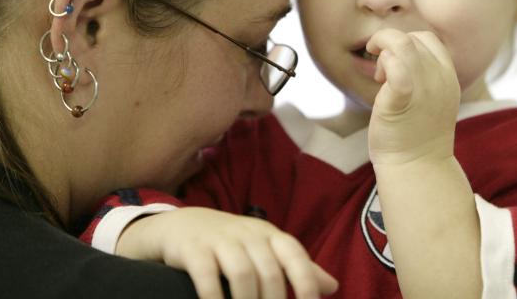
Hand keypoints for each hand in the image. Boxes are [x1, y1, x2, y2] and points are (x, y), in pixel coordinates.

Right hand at [117, 207, 337, 298]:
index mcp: (270, 235)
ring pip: (242, 273)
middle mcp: (248, 234)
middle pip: (269, 271)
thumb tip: (332, 287)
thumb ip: (297, 268)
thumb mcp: (266, 249)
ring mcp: (220, 240)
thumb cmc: (233, 244)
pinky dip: (214, 296)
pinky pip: (207, 274)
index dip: (306, 281)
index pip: (294, 254)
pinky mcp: (194, 249)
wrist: (183, 225)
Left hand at [366, 29, 460, 165]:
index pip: (428, 39)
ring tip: (379, 77)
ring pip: (402, 43)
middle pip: (412, 39)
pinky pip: (397, 68)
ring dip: (383, 51)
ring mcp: (423, 89)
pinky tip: (379, 80)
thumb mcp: (432, 100)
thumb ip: (424, 76)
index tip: (394, 65)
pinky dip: (386, 63)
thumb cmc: (417, 135)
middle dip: (391, 49)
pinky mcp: (401, 100)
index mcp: (448, 77)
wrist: (417, 168)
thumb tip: (396, 56)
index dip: (407, 44)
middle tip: (382, 75)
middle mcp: (439, 79)